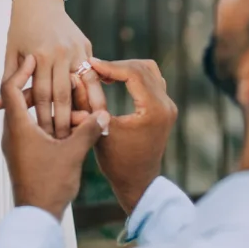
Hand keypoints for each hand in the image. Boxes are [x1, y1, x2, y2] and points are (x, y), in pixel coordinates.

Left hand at [0, 0, 106, 138]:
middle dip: (63, 121)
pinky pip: (92, 74)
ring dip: (84, 109)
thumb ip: (8, 81)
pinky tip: (95, 109)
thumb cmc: (20, 28)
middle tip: (63, 143)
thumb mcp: (11, 53)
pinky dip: (94, 92)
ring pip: (82, 86)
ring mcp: (76, 48)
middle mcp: (59, 52)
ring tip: (85, 130)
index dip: (42, 120)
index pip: (41, 96)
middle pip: (62, 95)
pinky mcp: (86, 46)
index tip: (44, 140)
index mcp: (39, 56)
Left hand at [1, 56, 109, 220]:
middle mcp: (12, 133)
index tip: (33, 58)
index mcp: (17, 127)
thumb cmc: (50, 184)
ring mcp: (15, 146)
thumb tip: (103, 112)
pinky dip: (44, 122)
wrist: (36, 218)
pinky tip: (63, 123)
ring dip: (44, 107)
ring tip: (64, 101)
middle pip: (17, 99)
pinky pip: (30, 130)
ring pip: (26, 116)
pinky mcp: (22, 156)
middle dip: (37, 86)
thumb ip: (88, 130)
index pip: (10, 88)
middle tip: (51, 73)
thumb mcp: (73, 153)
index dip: (21, 71)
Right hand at [73, 59, 176, 214]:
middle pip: (142, 68)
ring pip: (149, 70)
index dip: (110, 66)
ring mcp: (168, 106)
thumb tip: (80, 72)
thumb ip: (90, 99)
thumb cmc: (116, 161)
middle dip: (116, 66)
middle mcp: (166, 105)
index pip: (133, 73)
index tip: (90, 64)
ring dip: (126, 69)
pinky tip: (115, 81)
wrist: (137, 183)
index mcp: (154, 110)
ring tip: (103, 75)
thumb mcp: (100, 128)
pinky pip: (151, 80)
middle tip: (94, 69)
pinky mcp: (165, 108)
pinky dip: (133, 76)